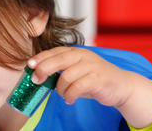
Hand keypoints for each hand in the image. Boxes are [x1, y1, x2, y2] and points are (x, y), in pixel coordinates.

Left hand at [28, 47, 151, 127]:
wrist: (121, 85)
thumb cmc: (94, 79)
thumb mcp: (76, 72)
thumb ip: (61, 71)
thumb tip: (38, 75)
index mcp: (76, 52)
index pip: (55, 51)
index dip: (41, 57)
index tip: (29, 65)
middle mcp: (83, 56)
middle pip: (58, 60)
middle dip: (44, 69)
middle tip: (37, 80)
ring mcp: (92, 66)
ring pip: (66, 76)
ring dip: (61, 89)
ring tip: (64, 95)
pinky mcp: (98, 78)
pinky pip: (77, 87)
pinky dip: (70, 95)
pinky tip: (70, 100)